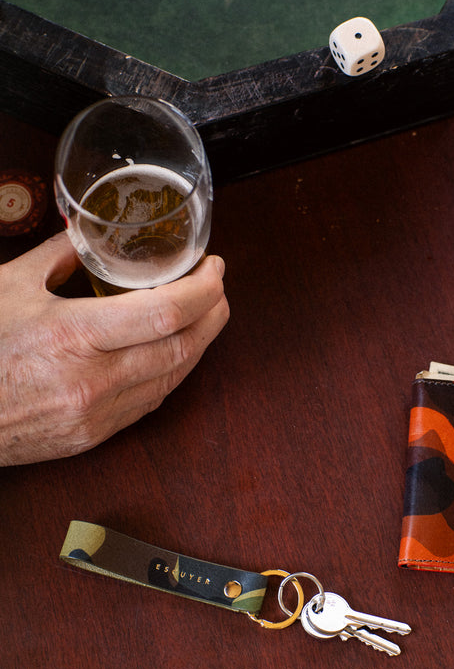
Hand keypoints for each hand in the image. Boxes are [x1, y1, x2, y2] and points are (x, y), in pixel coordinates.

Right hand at [0, 233, 229, 465]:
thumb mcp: (8, 287)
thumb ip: (59, 256)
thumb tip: (88, 231)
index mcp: (72, 336)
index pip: (167, 313)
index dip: (204, 288)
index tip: (214, 266)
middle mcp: (93, 382)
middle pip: (183, 347)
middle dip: (214, 312)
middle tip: (218, 285)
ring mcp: (96, 416)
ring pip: (174, 377)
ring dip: (200, 343)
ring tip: (206, 313)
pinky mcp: (93, 437)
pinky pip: (151, 401)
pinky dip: (172, 371)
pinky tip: (175, 350)